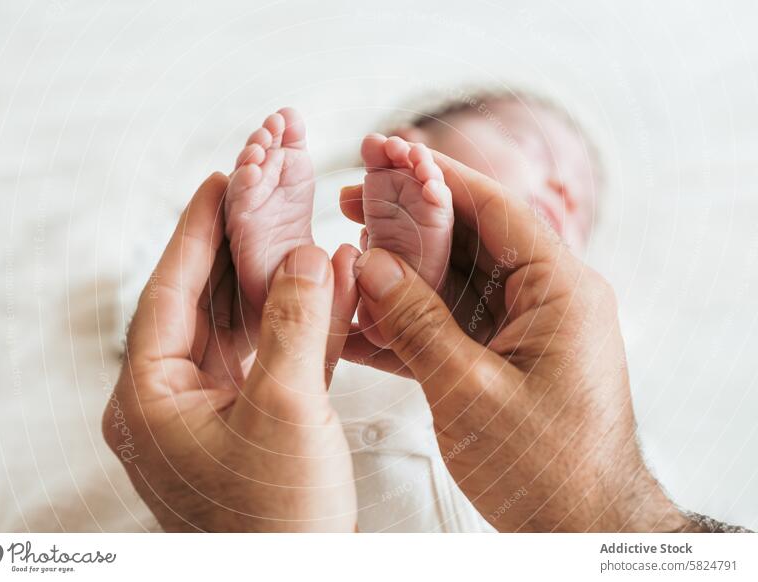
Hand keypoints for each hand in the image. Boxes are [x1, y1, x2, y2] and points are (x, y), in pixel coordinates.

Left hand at [103, 173, 358, 531]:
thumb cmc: (276, 519)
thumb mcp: (286, 409)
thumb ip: (298, 323)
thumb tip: (310, 257)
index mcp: (150, 397)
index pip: (169, 292)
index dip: (196, 231)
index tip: (218, 181)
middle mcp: (173, 401)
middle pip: (206, 303)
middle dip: (241, 251)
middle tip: (264, 199)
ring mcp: (214, 413)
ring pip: (245, 327)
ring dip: (281, 285)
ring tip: (304, 235)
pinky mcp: (254, 425)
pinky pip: (275, 358)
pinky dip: (305, 326)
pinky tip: (334, 289)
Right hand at [342, 155, 688, 531]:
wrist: (581, 528)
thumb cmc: (545, 466)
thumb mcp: (469, 390)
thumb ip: (417, 321)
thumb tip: (370, 265)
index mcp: (559, 289)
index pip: (495, 207)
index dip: (437, 176)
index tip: (389, 153)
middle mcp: (546, 298)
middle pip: (470, 238)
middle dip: (408, 221)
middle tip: (351, 199)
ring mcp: (524, 328)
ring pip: (453, 281)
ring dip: (400, 272)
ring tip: (345, 253)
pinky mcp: (502, 358)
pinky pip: (452, 323)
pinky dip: (408, 321)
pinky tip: (359, 318)